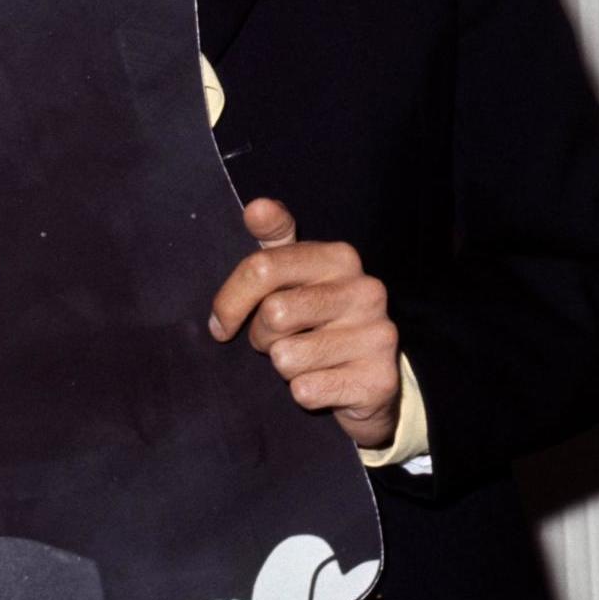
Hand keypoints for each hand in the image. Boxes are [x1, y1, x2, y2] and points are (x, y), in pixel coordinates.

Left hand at [209, 198, 400, 448]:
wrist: (368, 383)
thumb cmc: (317, 319)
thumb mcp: (295, 273)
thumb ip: (274, 237)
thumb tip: (257, 207)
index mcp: (339, 257)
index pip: (262, 267)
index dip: (231, 300)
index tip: (221, 323)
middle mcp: (366, 291)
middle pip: (272, 314)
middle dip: (261, 336)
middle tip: (277, 341)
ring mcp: (378, 336)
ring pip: (286, 356)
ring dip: (284, 366)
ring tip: (306, 360)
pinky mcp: (378, 381)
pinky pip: (305, 390)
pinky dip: (303, 392)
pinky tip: (323, 383)